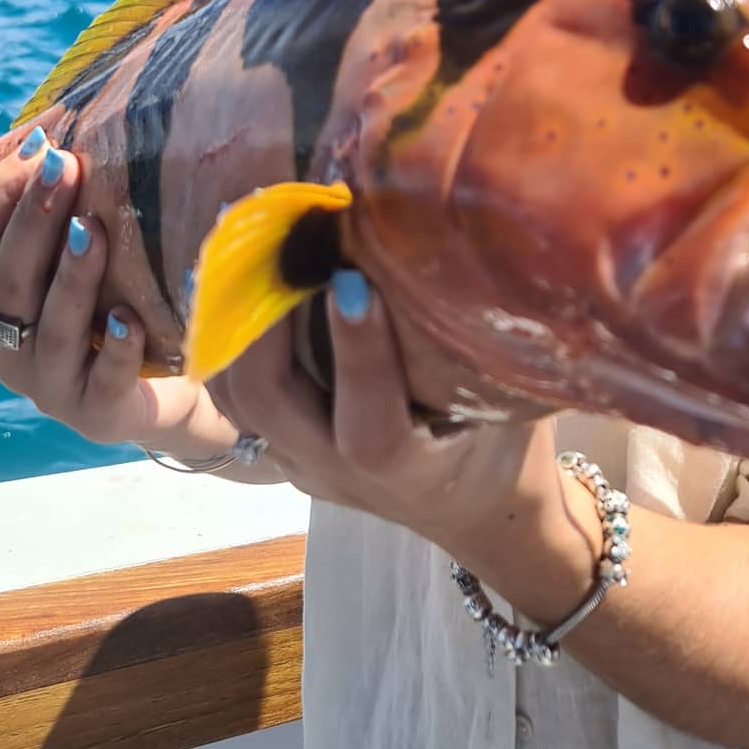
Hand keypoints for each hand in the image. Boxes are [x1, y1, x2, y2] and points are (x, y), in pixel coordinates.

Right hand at [0, 125, 204, 447]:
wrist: (174, 396)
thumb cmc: (125, 309)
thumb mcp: (93, 260)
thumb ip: (75, 207)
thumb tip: (73, 121)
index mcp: (0, 301)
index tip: (41, 143)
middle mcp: (12, 345)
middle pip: (8, 279)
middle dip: (35, 219)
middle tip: (67, 166)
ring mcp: (51, 386)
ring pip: (48, 328)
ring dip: (71, 275)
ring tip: (95, 231)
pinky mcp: (97, 416)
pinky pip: (100, 382)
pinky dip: (112, 349)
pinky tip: (127, 320)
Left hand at [208, 269, 585, 566]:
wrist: (478, 511)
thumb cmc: (510, 445)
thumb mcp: (520, 402)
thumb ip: (498, 346)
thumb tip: (496, 249)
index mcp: (408, 471)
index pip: (371, 425)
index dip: (358, 353)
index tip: (351, 276)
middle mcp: (339, 471)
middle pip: (271, 403)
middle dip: (264, 319)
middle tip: (276, 237)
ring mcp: (302, 461)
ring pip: (237, 397)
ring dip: (234, 322)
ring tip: (246, 243)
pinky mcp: (283, 446)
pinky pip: (236, 395)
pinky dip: (228, 336)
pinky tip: (233, 274)